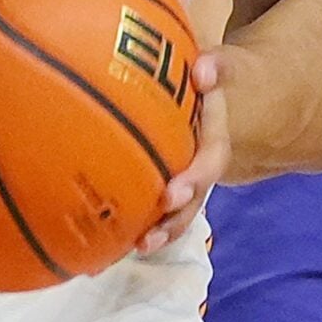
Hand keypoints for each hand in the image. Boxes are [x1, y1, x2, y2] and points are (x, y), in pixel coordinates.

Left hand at [137, 51, 228, 256]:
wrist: (216, 100)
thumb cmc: (208, 83)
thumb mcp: (220, 70)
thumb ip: (216, 68)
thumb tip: (203, 70)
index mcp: (213, 144)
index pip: (209, 165)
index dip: (192, 182)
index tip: (171, 195)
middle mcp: (199, 171)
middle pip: (190, 202)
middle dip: (171, 222)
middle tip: (147, 238)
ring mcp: (182, 185)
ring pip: (172, 217)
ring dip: (154, 235)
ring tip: (128, 253)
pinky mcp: (163, 191)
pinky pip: (151, 214)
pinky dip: (130, 232)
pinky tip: (102, 251)